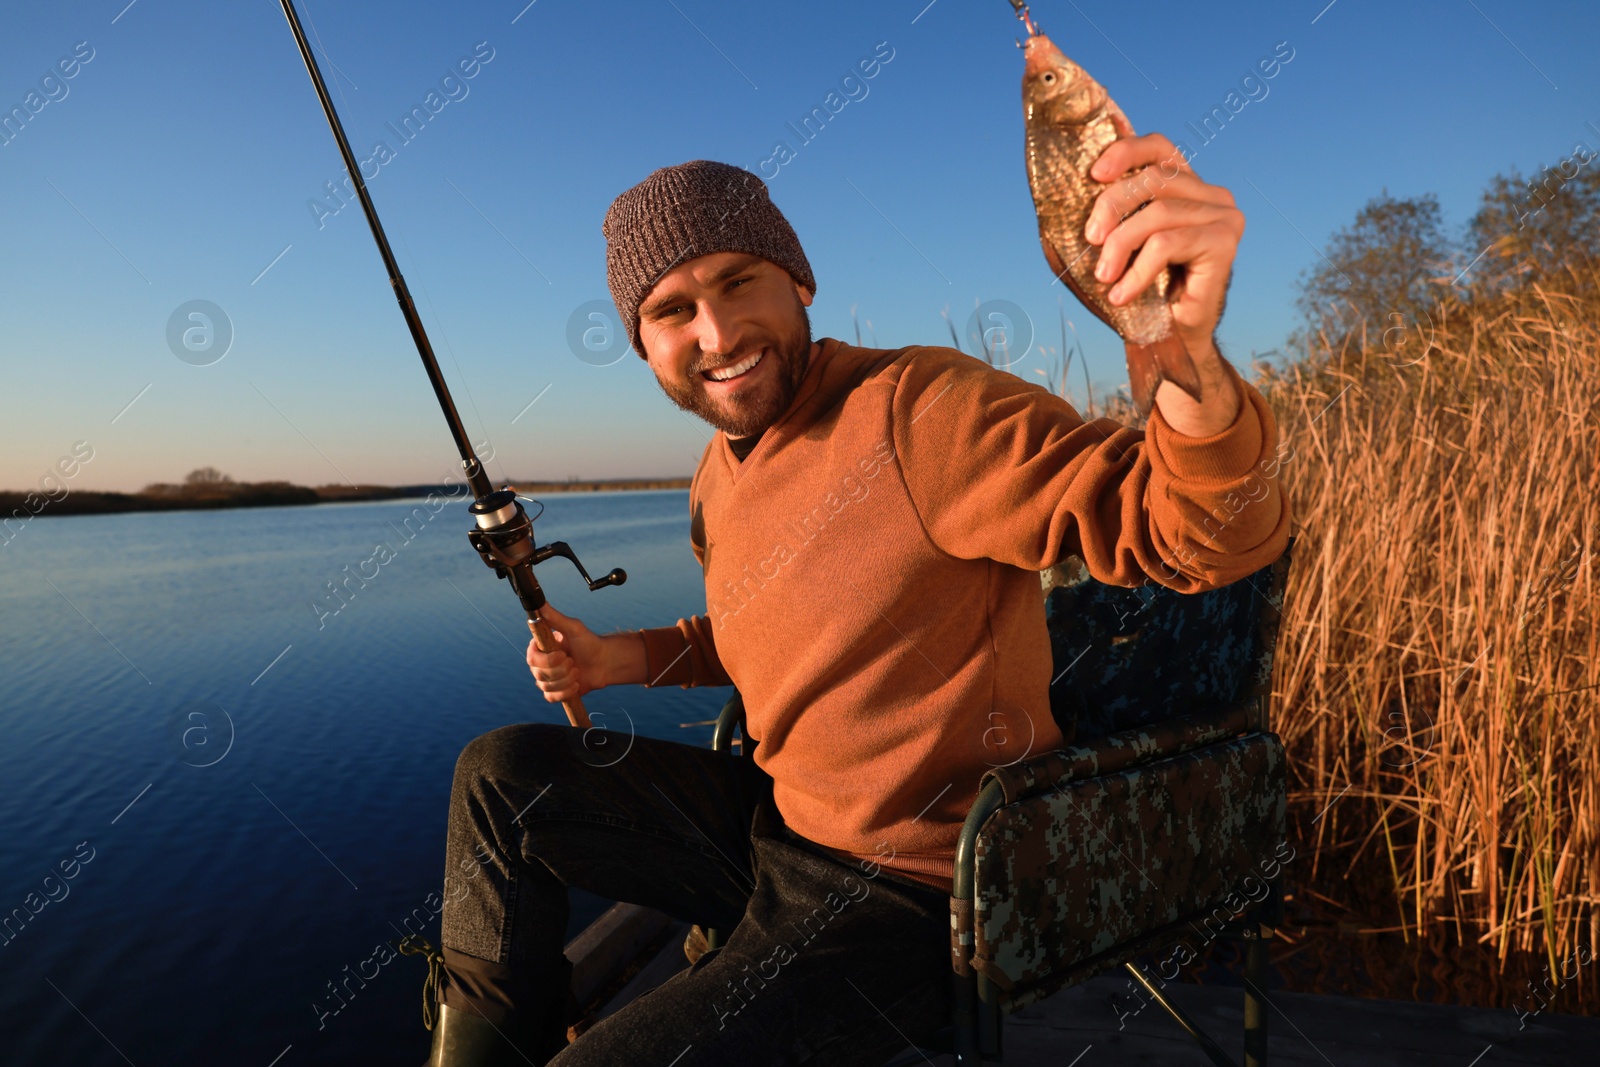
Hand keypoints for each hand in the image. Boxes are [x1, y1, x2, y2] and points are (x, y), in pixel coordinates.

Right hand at [526, 605, 608, 702]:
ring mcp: (546, 678)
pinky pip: (551, 697)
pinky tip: (577, 684)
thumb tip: (541, 603)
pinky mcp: (554, 691)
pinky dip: (566, 692)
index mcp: (541, 647)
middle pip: (539, 674)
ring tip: (577, 671)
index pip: (531, 658)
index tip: (564, 654)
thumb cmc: (589, 642)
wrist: (604, 662)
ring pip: (546, 687)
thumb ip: (555, 617)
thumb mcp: (573, 627)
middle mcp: (540, 663)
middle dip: (561, 670)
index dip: (547, 660)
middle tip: (574, 661)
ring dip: (566, 680)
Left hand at [1083, 132, 1245, 436]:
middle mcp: (1211, 195)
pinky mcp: (1224, 242)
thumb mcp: (1119, 245)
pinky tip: (1122, 294)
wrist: (1172, 339)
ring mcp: (1223, 216)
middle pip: (1154, 178)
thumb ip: (1107, 214)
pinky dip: (1137, 270)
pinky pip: (1167, 243)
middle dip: (1112, 206)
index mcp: (1187, 187)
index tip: (1093, 174)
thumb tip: (1065, 187)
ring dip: (1122, 244)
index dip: (1126, 150)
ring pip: (1159, 211)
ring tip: (1104, 275)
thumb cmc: (1143, 289)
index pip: (1159, 147)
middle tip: (1090, 240)